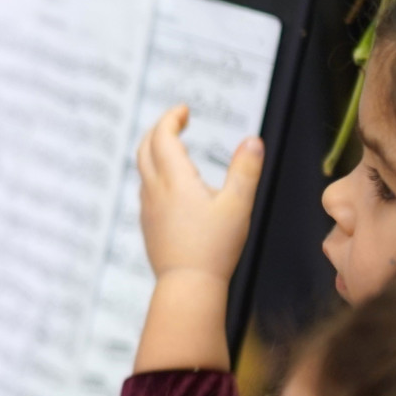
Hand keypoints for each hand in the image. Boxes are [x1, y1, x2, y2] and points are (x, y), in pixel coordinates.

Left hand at [136, 105, 261, 286]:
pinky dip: (155, 173)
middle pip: (144, 149)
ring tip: (176, 147)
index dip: (171, 118)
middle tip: (179, 121)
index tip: (184, 109)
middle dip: (159, 129)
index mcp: (174, 180)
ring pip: (143, 170)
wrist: (187, 285)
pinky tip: (172, 183)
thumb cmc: (215, 247)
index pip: (162, 137)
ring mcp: (147, 209)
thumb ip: (245, 170)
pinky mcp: (147, 225)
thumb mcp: (238, 205)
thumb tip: (252, 140)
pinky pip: (146, 190)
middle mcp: (154, 191)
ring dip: (155, 151)